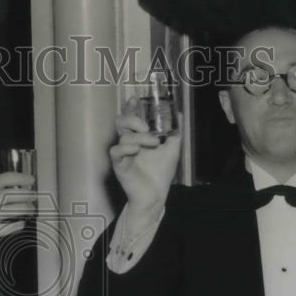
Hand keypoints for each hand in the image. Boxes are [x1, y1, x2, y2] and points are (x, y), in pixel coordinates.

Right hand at [0, 172, 36, 252]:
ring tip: (31, 208)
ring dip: (24, 208)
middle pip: (7, 195)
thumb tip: (14, 191)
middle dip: (24, 194)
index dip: (18, 177)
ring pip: (9, 210)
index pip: (0, 180)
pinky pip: (6, 228)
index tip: (30, 179)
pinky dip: (16, 225)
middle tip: (34, 195)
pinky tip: (22, 224)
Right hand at [110, 97, 181, 214]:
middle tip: (147, 126)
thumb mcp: (172, 149)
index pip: (130, 117)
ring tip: (154, 143)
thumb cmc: (160, 173)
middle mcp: (128, 142)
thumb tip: (179, 113)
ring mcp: (123, 154)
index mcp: (138, 137)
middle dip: (133, 119)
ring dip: (139, 137)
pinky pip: (116, 152)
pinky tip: (136, 151)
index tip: (134, 100)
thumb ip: (175, 132)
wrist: (156, 195)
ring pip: (123, 136)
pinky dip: (125, 148)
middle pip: (121, 122)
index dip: (130, 107)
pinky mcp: (119, 165)